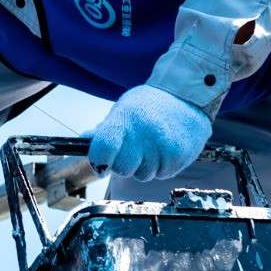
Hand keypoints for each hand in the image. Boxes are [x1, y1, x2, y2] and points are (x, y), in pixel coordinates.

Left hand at [86, 84, 213, 181]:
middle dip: (125, 162)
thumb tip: (82, 141)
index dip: (98, 159)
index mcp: (125, 118)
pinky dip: (163, 166)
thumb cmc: (152, 103)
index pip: (102, 149)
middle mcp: (144, 134)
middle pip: (122, 169)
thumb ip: (104, 129)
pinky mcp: (179, 158)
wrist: (189, 96)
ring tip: (155, 144)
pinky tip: (168, 148)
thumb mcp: (125, 108)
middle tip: (136, 147)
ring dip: (146, 165)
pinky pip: (162, 174)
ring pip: (143, 175)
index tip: (102, 159)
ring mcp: (163, 147)